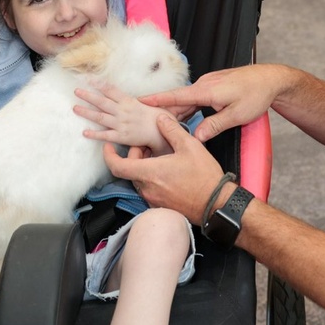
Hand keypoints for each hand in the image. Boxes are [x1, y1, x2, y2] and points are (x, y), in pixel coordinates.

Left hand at [75, 85, 173, 155]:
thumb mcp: (148, 104)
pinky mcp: (121, 136)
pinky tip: (85, 132)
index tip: (87, 79)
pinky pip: (105, 135)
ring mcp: (121, 124)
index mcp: (129, 101)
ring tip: (75, 108)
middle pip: (102, 102)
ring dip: (86, 112)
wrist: (162, 133)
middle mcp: (123, 111)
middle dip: (88, 96)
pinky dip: (94, 134)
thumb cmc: (158, 117)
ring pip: (100, 117)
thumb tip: (127, 96)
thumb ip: (135, 100)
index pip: (110, 90)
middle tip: (76, 91)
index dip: (98, 83)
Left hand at [103, 115, 225, 223]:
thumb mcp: (190, 146)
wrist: (216, 204)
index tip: (109, 146)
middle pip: (129, 170)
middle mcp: (147, 188)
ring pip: (139, 179)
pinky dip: (151, 177)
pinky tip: (167, 170)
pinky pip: (148, 189)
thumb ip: (171, 130)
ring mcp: (153, 199)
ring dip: (143, 166)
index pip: (117, 166)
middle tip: (148, 145)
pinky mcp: (161, 205)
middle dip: (134, 155)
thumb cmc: (204, 177)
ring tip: (160, 156)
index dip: (109, 155)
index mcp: (149, 172)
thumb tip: (160, 118)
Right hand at [140, 65, 285, 142]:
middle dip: (162, 110)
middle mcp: (204, 84)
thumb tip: (194, 138)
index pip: (175, 96)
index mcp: (206, 90)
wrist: (271, 79)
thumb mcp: (236, 115)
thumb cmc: (256, 95)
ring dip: (176, 110)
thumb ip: (214, 126)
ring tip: (161, 123)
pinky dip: (187, 106)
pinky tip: (183, 116)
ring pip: (187, 99)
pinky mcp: (213, 86)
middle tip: (145, 122)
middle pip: (178, 99)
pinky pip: (195, 97)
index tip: (138, 102)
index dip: (155, 100)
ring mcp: (208, 84)